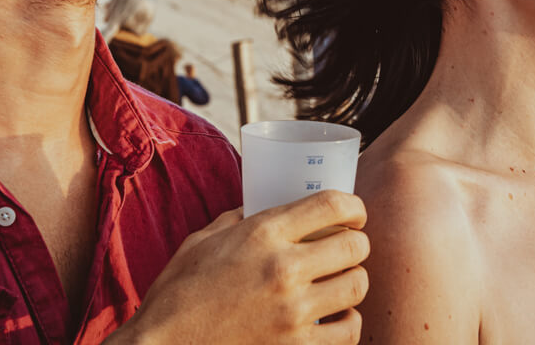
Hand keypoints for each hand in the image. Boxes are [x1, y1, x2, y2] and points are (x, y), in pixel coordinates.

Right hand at [112, 190, 368, 344]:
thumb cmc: (177, 296)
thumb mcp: (202, 242)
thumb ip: (238, 220)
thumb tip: (260, 206)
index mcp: (262, 233)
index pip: (332, 204)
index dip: (354, 205)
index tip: (354, 213)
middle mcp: (283, 268)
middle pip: (355, 245)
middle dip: (357, 244)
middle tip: (347, 249)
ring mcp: (293, 312)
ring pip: (357, 287)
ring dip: (353, 282)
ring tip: (340, 283)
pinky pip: (349, 331)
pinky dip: (348, 323)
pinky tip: (334, 318)